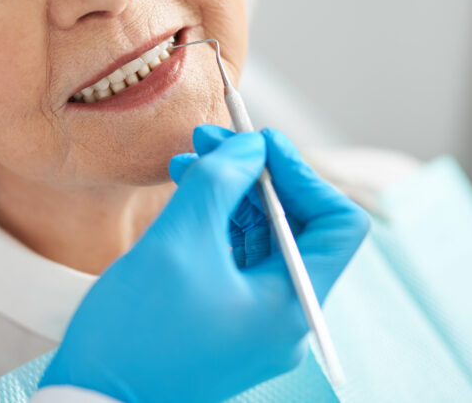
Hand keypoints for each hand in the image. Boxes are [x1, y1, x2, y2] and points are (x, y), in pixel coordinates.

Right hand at [39, 127, 369, 402]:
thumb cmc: (135, 334)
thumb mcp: (179, 242)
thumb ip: (220, 183)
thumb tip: (251, 147)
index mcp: (291, 305)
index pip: (336, 223)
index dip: (301, 172)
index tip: (257, 141)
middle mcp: (284, 317)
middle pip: (295, 226)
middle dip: (255, 174)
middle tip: (211, 137)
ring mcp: (255, 322)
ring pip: (261, 239)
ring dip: (231, 193)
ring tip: (188, 161)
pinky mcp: (226, 322)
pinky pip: (236, 260)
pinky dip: (216, 222)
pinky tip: (186, 195)